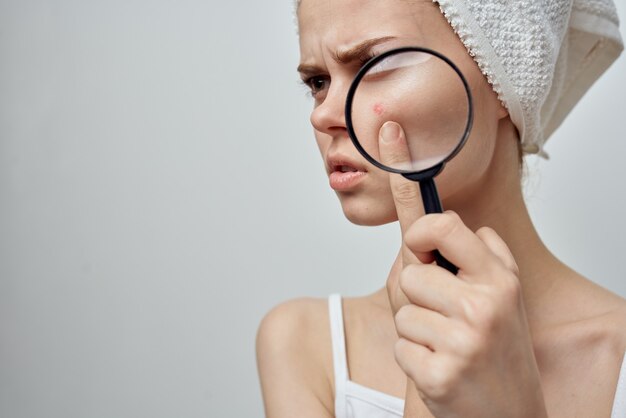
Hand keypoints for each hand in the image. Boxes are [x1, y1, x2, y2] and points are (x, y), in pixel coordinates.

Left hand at [379, 121, 547, 417]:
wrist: (511, 415)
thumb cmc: (497, 351)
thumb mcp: (501, 297)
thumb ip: (479, 257)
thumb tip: (451, 223)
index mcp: (498, 276)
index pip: (443, 223)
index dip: (407, 180)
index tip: (388, 134)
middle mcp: (485, 302)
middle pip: (407, 269)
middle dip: (417, 291)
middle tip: (446, 315)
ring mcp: (463, 339)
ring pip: (400, 308)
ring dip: (416, 328)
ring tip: (447, 345)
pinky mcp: (439, 373)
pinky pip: (401, 344)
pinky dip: (414, 358)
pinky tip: (443, 370)